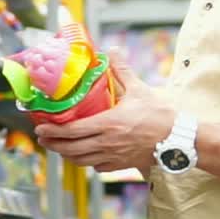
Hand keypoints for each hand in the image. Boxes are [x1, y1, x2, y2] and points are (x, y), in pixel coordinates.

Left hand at [34, 52, 175, 172]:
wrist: (179, 140)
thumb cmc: (160, 115)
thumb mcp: (139, 90)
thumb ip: (122, 71)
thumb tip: (112, 52)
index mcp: (108, 124)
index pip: (73, 131)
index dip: (54, 131)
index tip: (40, 128)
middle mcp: (107, 143)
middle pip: (72, 149)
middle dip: (54, 145)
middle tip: (43, 139)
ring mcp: (114, 157)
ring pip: (82, 161)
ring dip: (67, 155)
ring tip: (58, 148)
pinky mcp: (122, 165)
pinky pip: (97, 167)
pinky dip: (87, 162)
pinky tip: (84, 156)